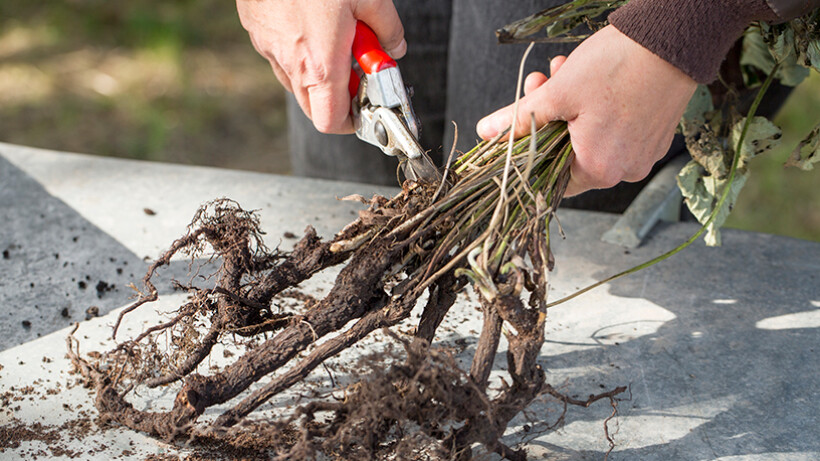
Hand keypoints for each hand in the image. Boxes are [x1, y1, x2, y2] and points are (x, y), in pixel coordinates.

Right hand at [236, 0, 405, 133]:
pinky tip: (311, 22)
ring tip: (335, 38)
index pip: (332, 122)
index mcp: (321, 63)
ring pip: (295, 81)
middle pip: (313, 107)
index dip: (353, 122)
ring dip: (318, 74)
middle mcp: (290, 62)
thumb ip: (387, 29)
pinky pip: (279, 55)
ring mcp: (268, 47)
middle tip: (357, 70)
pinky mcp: (256, 30)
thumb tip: (394, 47)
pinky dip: (298, 51)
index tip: (368, 106)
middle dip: (338, 98)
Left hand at [476, 25, 696, 196]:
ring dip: (568, 108)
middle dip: (546, 117)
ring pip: (591, 138)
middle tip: (538, 84)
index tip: (519, 123)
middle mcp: (624, 170)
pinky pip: (616, 131)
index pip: (549, 179)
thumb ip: (520, 119)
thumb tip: (487, 132)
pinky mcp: (656, 135)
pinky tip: (587, 81)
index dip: (528, 149)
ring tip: (561, 72)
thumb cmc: (618, 66)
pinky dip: (596, 110)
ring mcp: (644, 153)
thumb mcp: (557, 93)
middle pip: (567, 154)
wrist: (676, 37)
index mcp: (598, 169)